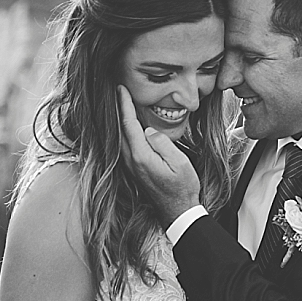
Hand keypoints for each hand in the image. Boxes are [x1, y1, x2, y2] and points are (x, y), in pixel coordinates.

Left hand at [116, 86, 201, 223]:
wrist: (177, 211)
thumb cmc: (182, 188)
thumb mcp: (179, 163)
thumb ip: (162, 144)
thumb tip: (149, 130)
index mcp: (141, 156)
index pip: (128, 124)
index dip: (124, 105)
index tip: (121, 89)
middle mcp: (131, 161)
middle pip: (119, 129)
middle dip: (118, 109)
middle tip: (118, 91)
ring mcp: (131, 167)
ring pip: (120, 137)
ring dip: (120, 120)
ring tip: (121, 104)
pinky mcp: (134, 170)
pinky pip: (124, 145)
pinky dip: (123, 131)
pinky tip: (127, 126)